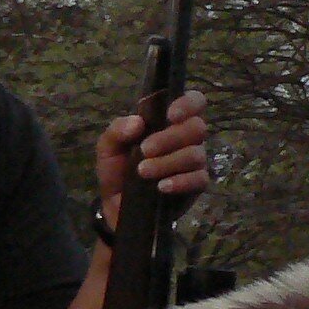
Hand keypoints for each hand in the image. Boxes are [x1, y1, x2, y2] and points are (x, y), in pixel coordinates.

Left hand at [94, 88, 212, 227]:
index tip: (170, 115)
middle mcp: (187, 139)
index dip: (188, 103)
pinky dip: (180, 181)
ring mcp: (194, 163)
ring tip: (143, 172)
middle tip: (144, 150)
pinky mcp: (196, 186)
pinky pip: (200, 179)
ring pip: (196, 154)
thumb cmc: (117, 170)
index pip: (194, 101)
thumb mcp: (108, 148)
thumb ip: (117, 130)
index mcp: (169, 121)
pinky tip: (162, 187)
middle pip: (197, 127)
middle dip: (170, 138)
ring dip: (167, 162)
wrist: (116, 206)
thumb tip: (137, 122)